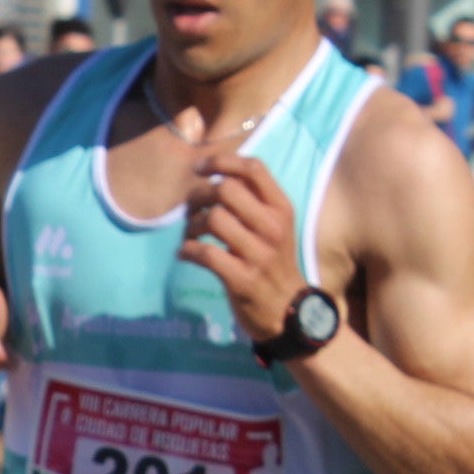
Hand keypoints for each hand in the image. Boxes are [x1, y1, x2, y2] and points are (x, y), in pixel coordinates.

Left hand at [174, 151, 303, 342]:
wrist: (289, 312)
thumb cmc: (274, 263)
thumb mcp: (275, 228)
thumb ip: (253, 202)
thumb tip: (217, 175)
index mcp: (282, 209)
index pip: (254, 169)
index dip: (222, 161)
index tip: (201, 168)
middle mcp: (273, 228)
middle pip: (227, 190)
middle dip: (200, 195)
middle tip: (190, 208)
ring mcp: (259, 254)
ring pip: (213, 219)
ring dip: (191, 225)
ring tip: (189, 233)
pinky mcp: (242, 279)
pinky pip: (204, 253)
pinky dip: (186, 250)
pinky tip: (185, 253)